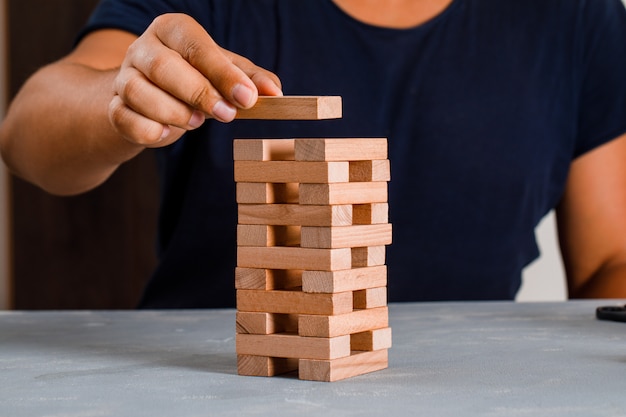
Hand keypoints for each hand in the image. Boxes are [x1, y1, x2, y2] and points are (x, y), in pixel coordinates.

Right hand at [109, 13, 281, 147]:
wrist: (153, 98)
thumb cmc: (195, 79)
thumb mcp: (225, 73)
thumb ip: (250, 80)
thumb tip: (274, 92)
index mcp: (173, 31)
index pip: (196, 47)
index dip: (223, 74)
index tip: (248, 98)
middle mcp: (143, 48)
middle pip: (163, 66)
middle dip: (198, 93)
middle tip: (226, 114)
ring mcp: (124, 77)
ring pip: (138, 92)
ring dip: (173, 112)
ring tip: (195, 122)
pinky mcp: (115, 106)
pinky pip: (123, 118)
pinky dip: (147, 130)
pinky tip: (167, 133)